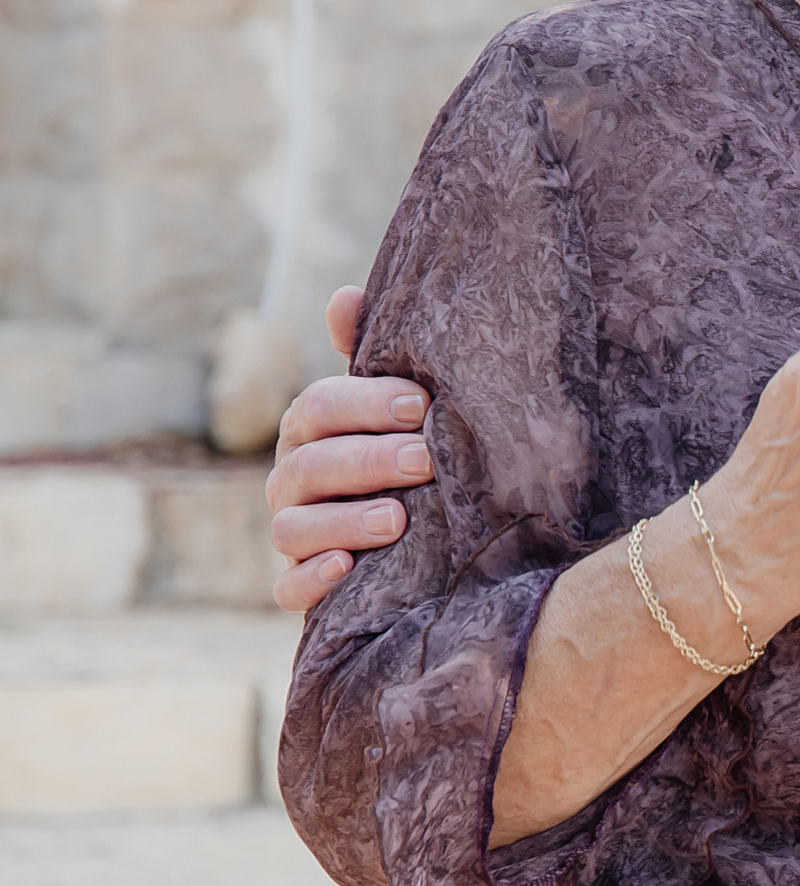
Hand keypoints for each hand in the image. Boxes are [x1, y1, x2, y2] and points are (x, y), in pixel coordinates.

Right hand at [269, 285, 433, 614]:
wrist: (418, 533)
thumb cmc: (403, 448)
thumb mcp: (394, 403)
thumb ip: (370, 352)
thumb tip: (344, 296)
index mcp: (310, 429)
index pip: (319, 408)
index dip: (365, 404)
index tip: (421, 404)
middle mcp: (292, 479)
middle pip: (310, 466)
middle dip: (367, 460)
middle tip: (424, 459)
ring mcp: (293, 533)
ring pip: (292, 529)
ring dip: (342, 522)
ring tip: (396, 519)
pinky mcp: (301, 585)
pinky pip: (288, 589)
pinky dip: (312, 580)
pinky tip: (348, 570)